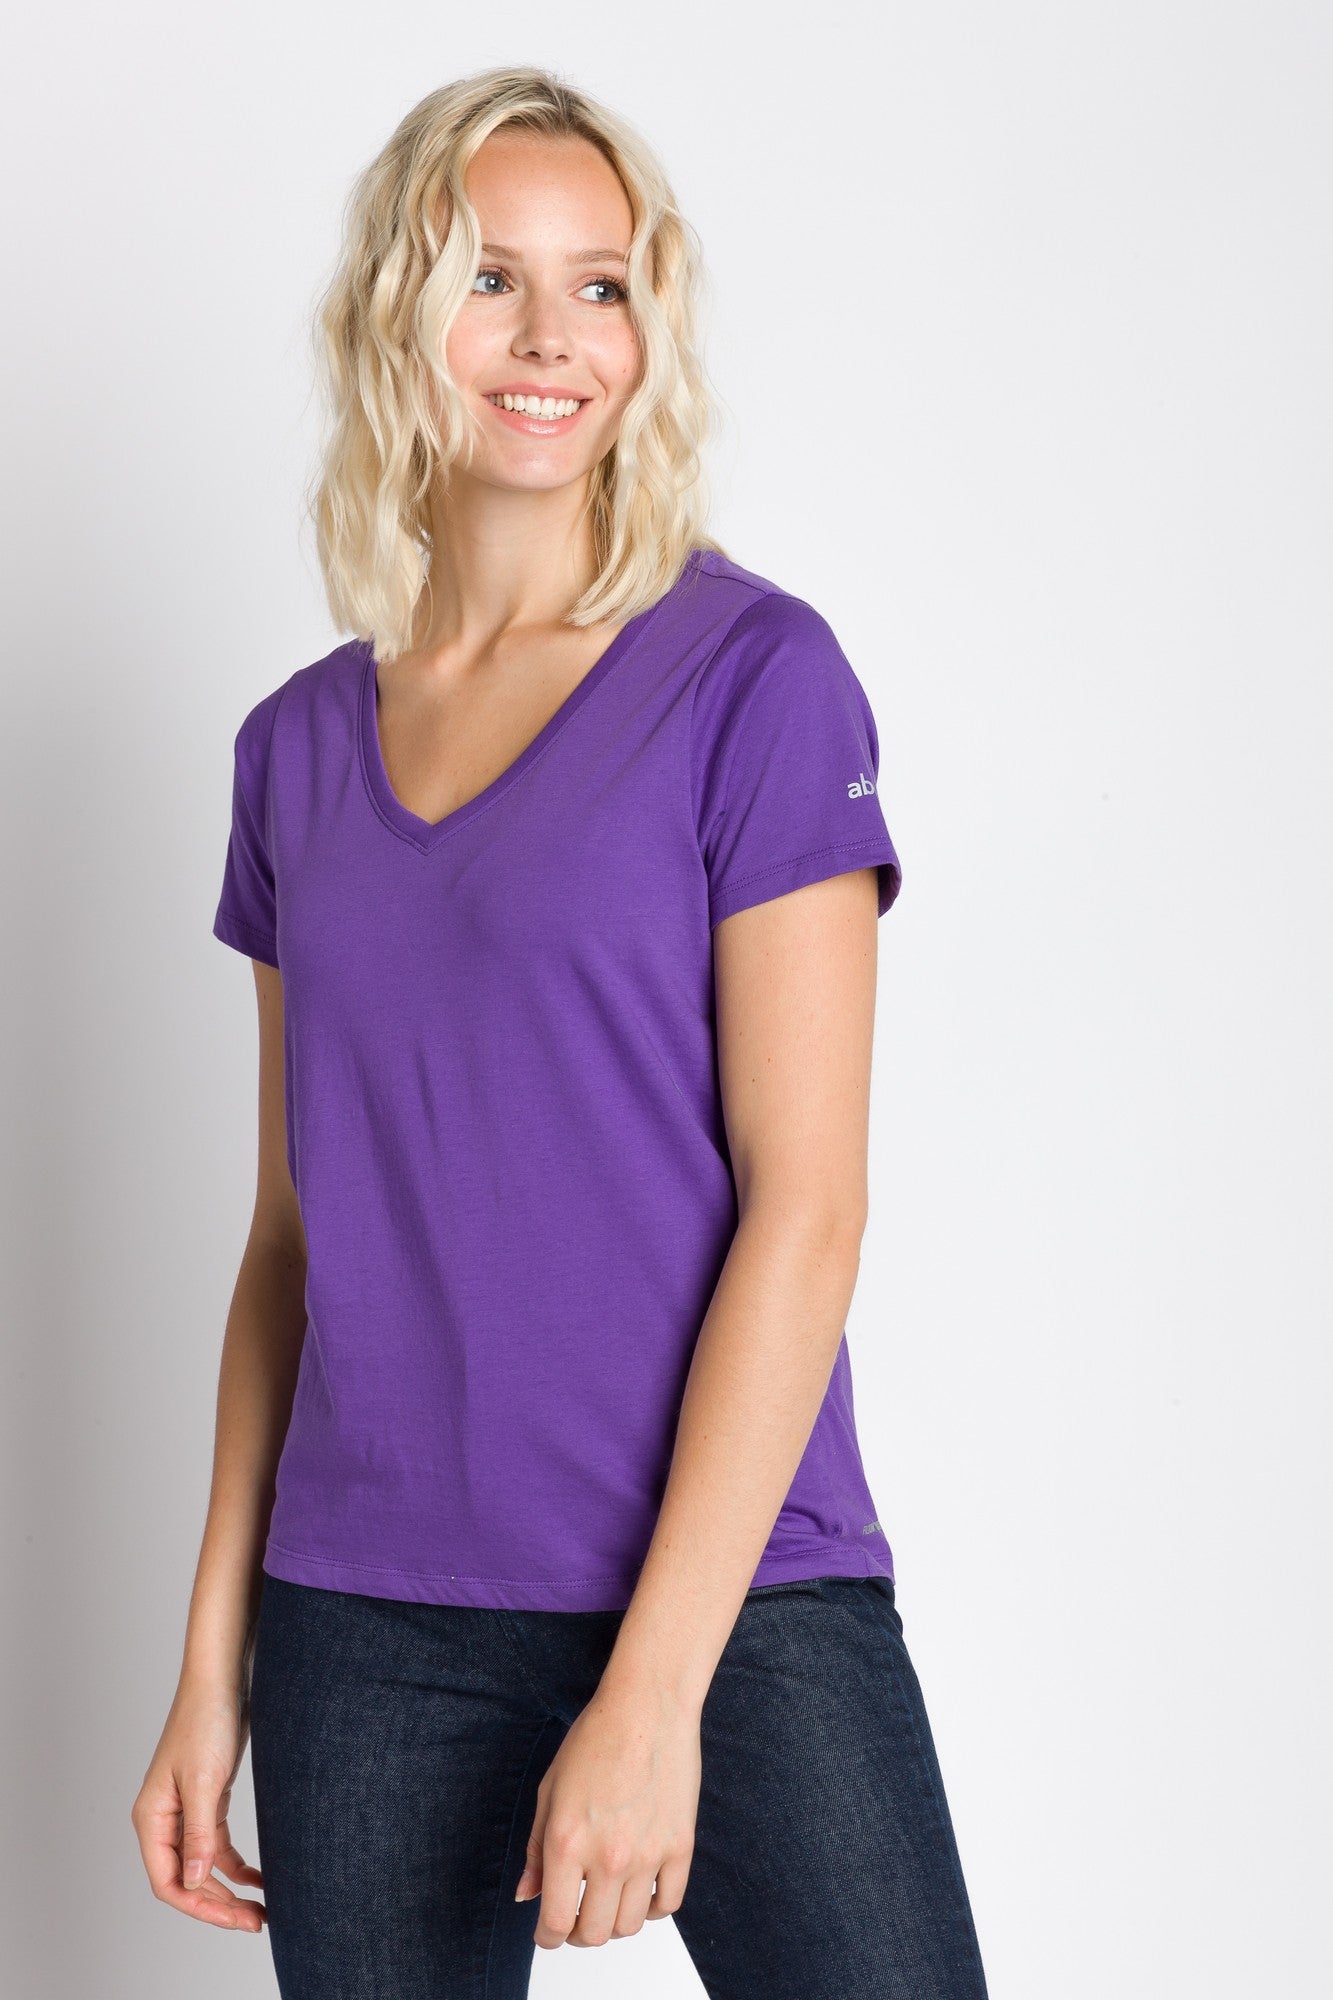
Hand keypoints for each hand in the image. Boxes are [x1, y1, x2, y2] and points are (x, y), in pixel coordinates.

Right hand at [130, 1678, 265, 1932]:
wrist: (222, 1679)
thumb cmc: (206, 1721)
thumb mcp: (205, 1782)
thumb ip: (198, 1833)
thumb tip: (193, 1882)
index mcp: (152, 1818)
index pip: (168, 1881)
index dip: (199, 1906)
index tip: (234, 1918)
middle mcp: (164, 1819)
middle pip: (186, 1879)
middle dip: (218, 1904)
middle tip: (256, 1921)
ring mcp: (186, 1810)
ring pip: (203, 1866)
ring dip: (228, 1889)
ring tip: (259, 1909)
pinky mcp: (208, 1799)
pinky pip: (217, 1845)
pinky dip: (235, 1865)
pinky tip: (257, 1879)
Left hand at [515, 1680, 699, 1947]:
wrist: (648, 1706)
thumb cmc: (596, 1738)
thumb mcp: (550, 1790)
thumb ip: (535, 1850)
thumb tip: (527, 1895)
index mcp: (567, 1842)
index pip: (555, 1922)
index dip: (547, 1938)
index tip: (547, 1933)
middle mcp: (608, 1856)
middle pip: (593, 1934)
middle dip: (578, 1932)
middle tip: (576, 1914)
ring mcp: (648, 1855)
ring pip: (630, 1926)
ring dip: (614, 1921)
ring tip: (608, 1898)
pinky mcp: (681, 1846)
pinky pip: (668, 1904)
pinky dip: (652, 1908)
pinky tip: (641, 1889)